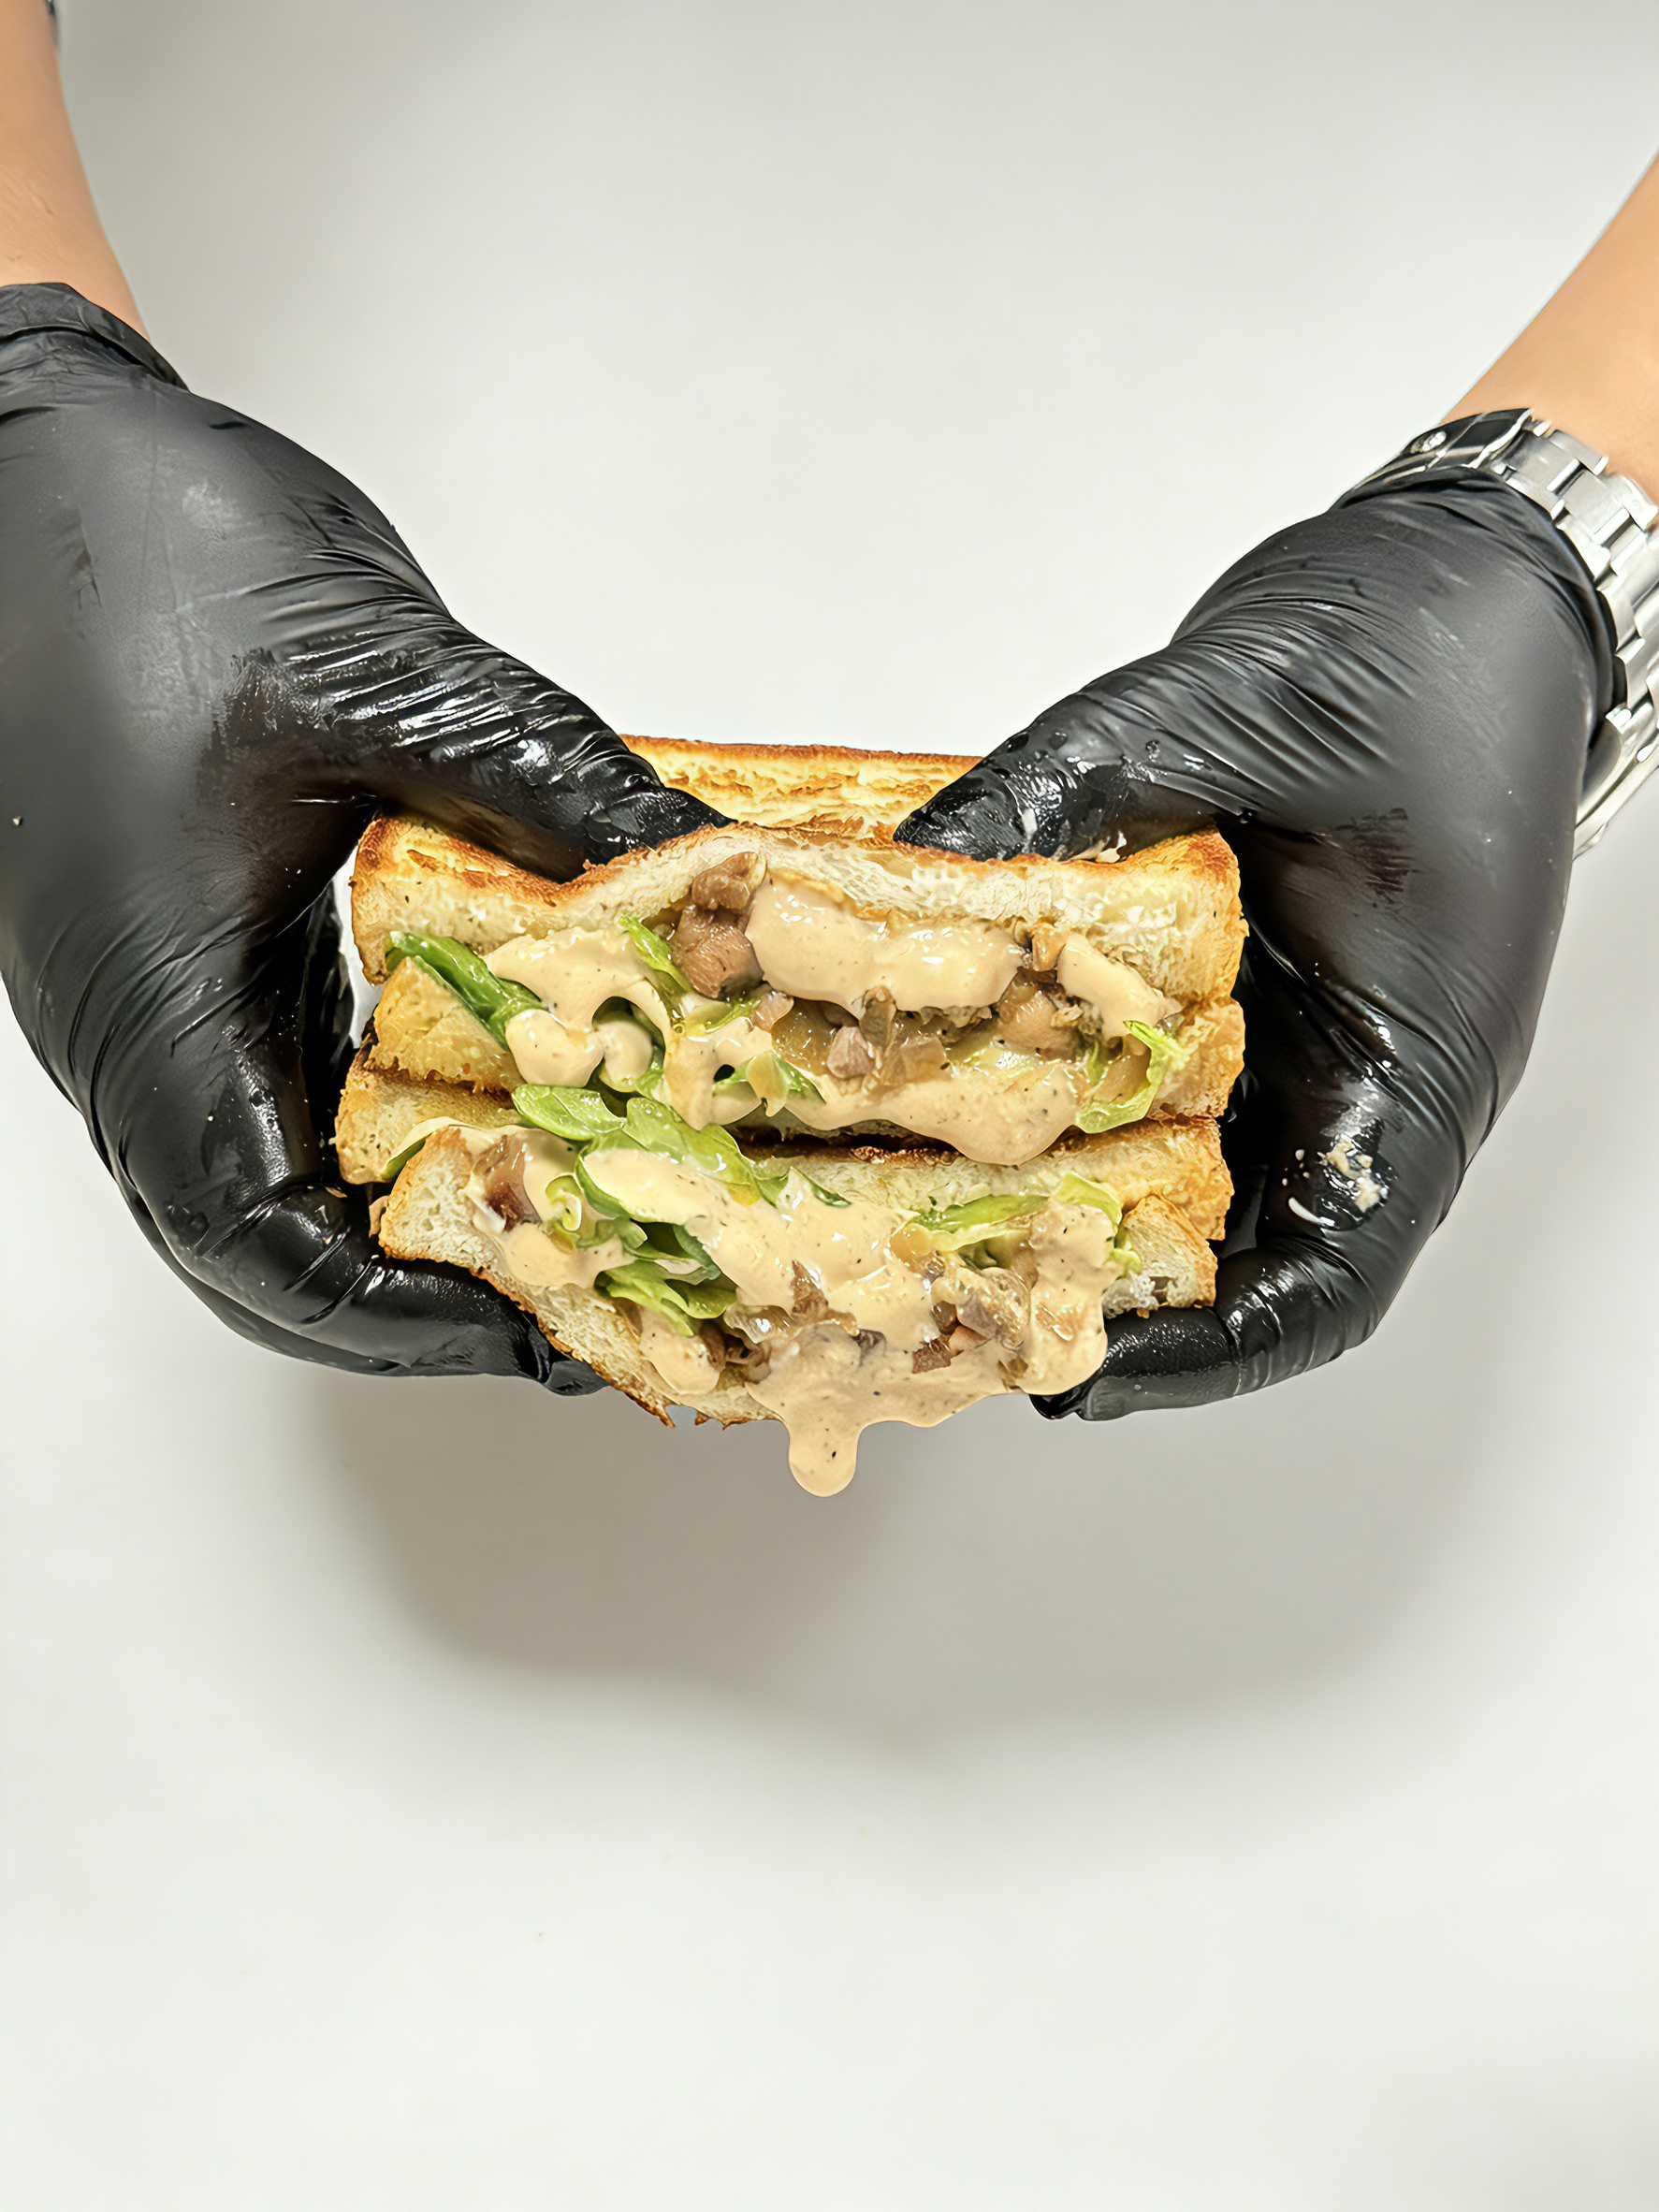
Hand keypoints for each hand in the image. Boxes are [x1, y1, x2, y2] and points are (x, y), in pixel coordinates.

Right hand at [0, 284, 723, 1385]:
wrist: (16, 458)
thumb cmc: (138, 551)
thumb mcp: (381, 671)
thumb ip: (552, 790)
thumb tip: (711, 890)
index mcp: (153, 996)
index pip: (266, 1243)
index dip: (412, 1318)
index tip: (554, 1328)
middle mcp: (133, 1034)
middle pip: (266, 1256)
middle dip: (426, 1304)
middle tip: (586, 1301)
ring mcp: (145, 1003)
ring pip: (264, 1194)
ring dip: (405, 1235)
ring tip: (559, 1238)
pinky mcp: (173, 960)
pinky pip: (270, 1105)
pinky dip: (378, 1145)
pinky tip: (488, 1116)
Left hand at [897, 463, 1606, 1417]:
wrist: (1463, 573)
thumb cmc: (1416, 647)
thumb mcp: (1220, 705)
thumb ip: (1063, 788)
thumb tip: (908, 866)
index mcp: (1418, 1057)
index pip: (1325, 1275)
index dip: (1200, 1353)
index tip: (1074, 1367)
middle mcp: (1367, 1075)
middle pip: (1245, 1253)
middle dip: (1109, 1292)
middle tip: (963, 1299)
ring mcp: (1315, 1039)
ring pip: (1197, 1179)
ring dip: (1083, 1206)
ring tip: (945, 1222)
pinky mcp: (1262, 994)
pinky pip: (1169, 1090)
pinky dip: (1078, 1106)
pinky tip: (972, 1088)